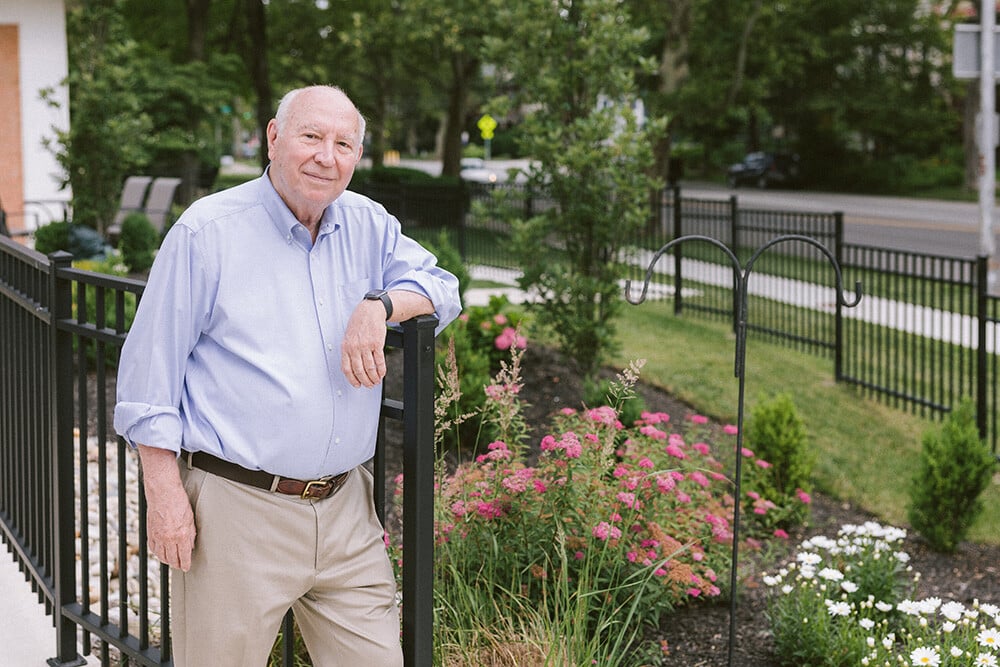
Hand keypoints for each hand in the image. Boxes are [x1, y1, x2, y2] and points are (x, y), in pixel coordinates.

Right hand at [138, 446, 195, 570]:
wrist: (163, 492)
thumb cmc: (179, 502)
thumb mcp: (191, 518)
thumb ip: (191, 534)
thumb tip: (190, 546)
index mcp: (181, 535)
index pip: (183, 556)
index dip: (185, 564)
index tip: (186, 567)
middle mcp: (168, 538)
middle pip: (171, 558)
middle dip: (176, 564)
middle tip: (180, 566)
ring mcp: (157, 536)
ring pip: (161, 555)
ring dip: (166, 560)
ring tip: (171, 561)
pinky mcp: (150, 531)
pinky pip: (153, 547)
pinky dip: (157, 552)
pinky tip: (160, 552)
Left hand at [341, 299, 388, 387]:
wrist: (370, 311)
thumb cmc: (359, 323)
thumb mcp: (348, 336)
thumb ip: (348, 351)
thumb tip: (351, 367)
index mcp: (345, 347)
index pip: (347, 369)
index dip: (352, 379)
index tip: (357, 384)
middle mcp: (354, 347)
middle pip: (359, 371)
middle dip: (365, 381)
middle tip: (369, 385)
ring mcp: (366, 346)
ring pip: (370, 368)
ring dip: (374, 377)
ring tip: (376, 380)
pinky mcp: (377, 344)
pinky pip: (379, 361)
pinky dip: (381, 370)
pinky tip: (382, 373)